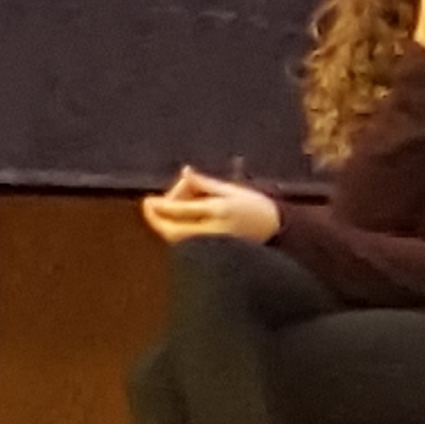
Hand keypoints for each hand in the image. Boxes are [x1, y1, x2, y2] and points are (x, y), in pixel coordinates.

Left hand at [139, 167, 280, 242]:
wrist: (276, 230)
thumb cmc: (256, 206)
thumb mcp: (232, 189)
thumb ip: (205, 183)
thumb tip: (185, 172)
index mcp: (219, 210)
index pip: (181, 210)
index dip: (161, 207)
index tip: (148, 201)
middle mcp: (213, 229)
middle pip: (173, 230)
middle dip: (157, 220)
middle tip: (149, 206)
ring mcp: (211, 243)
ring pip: (177, 238)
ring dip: (166, 224)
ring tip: (169, 209)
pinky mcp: (211, 251)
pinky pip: (185, 243)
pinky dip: (176, 231)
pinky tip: (179, 221)